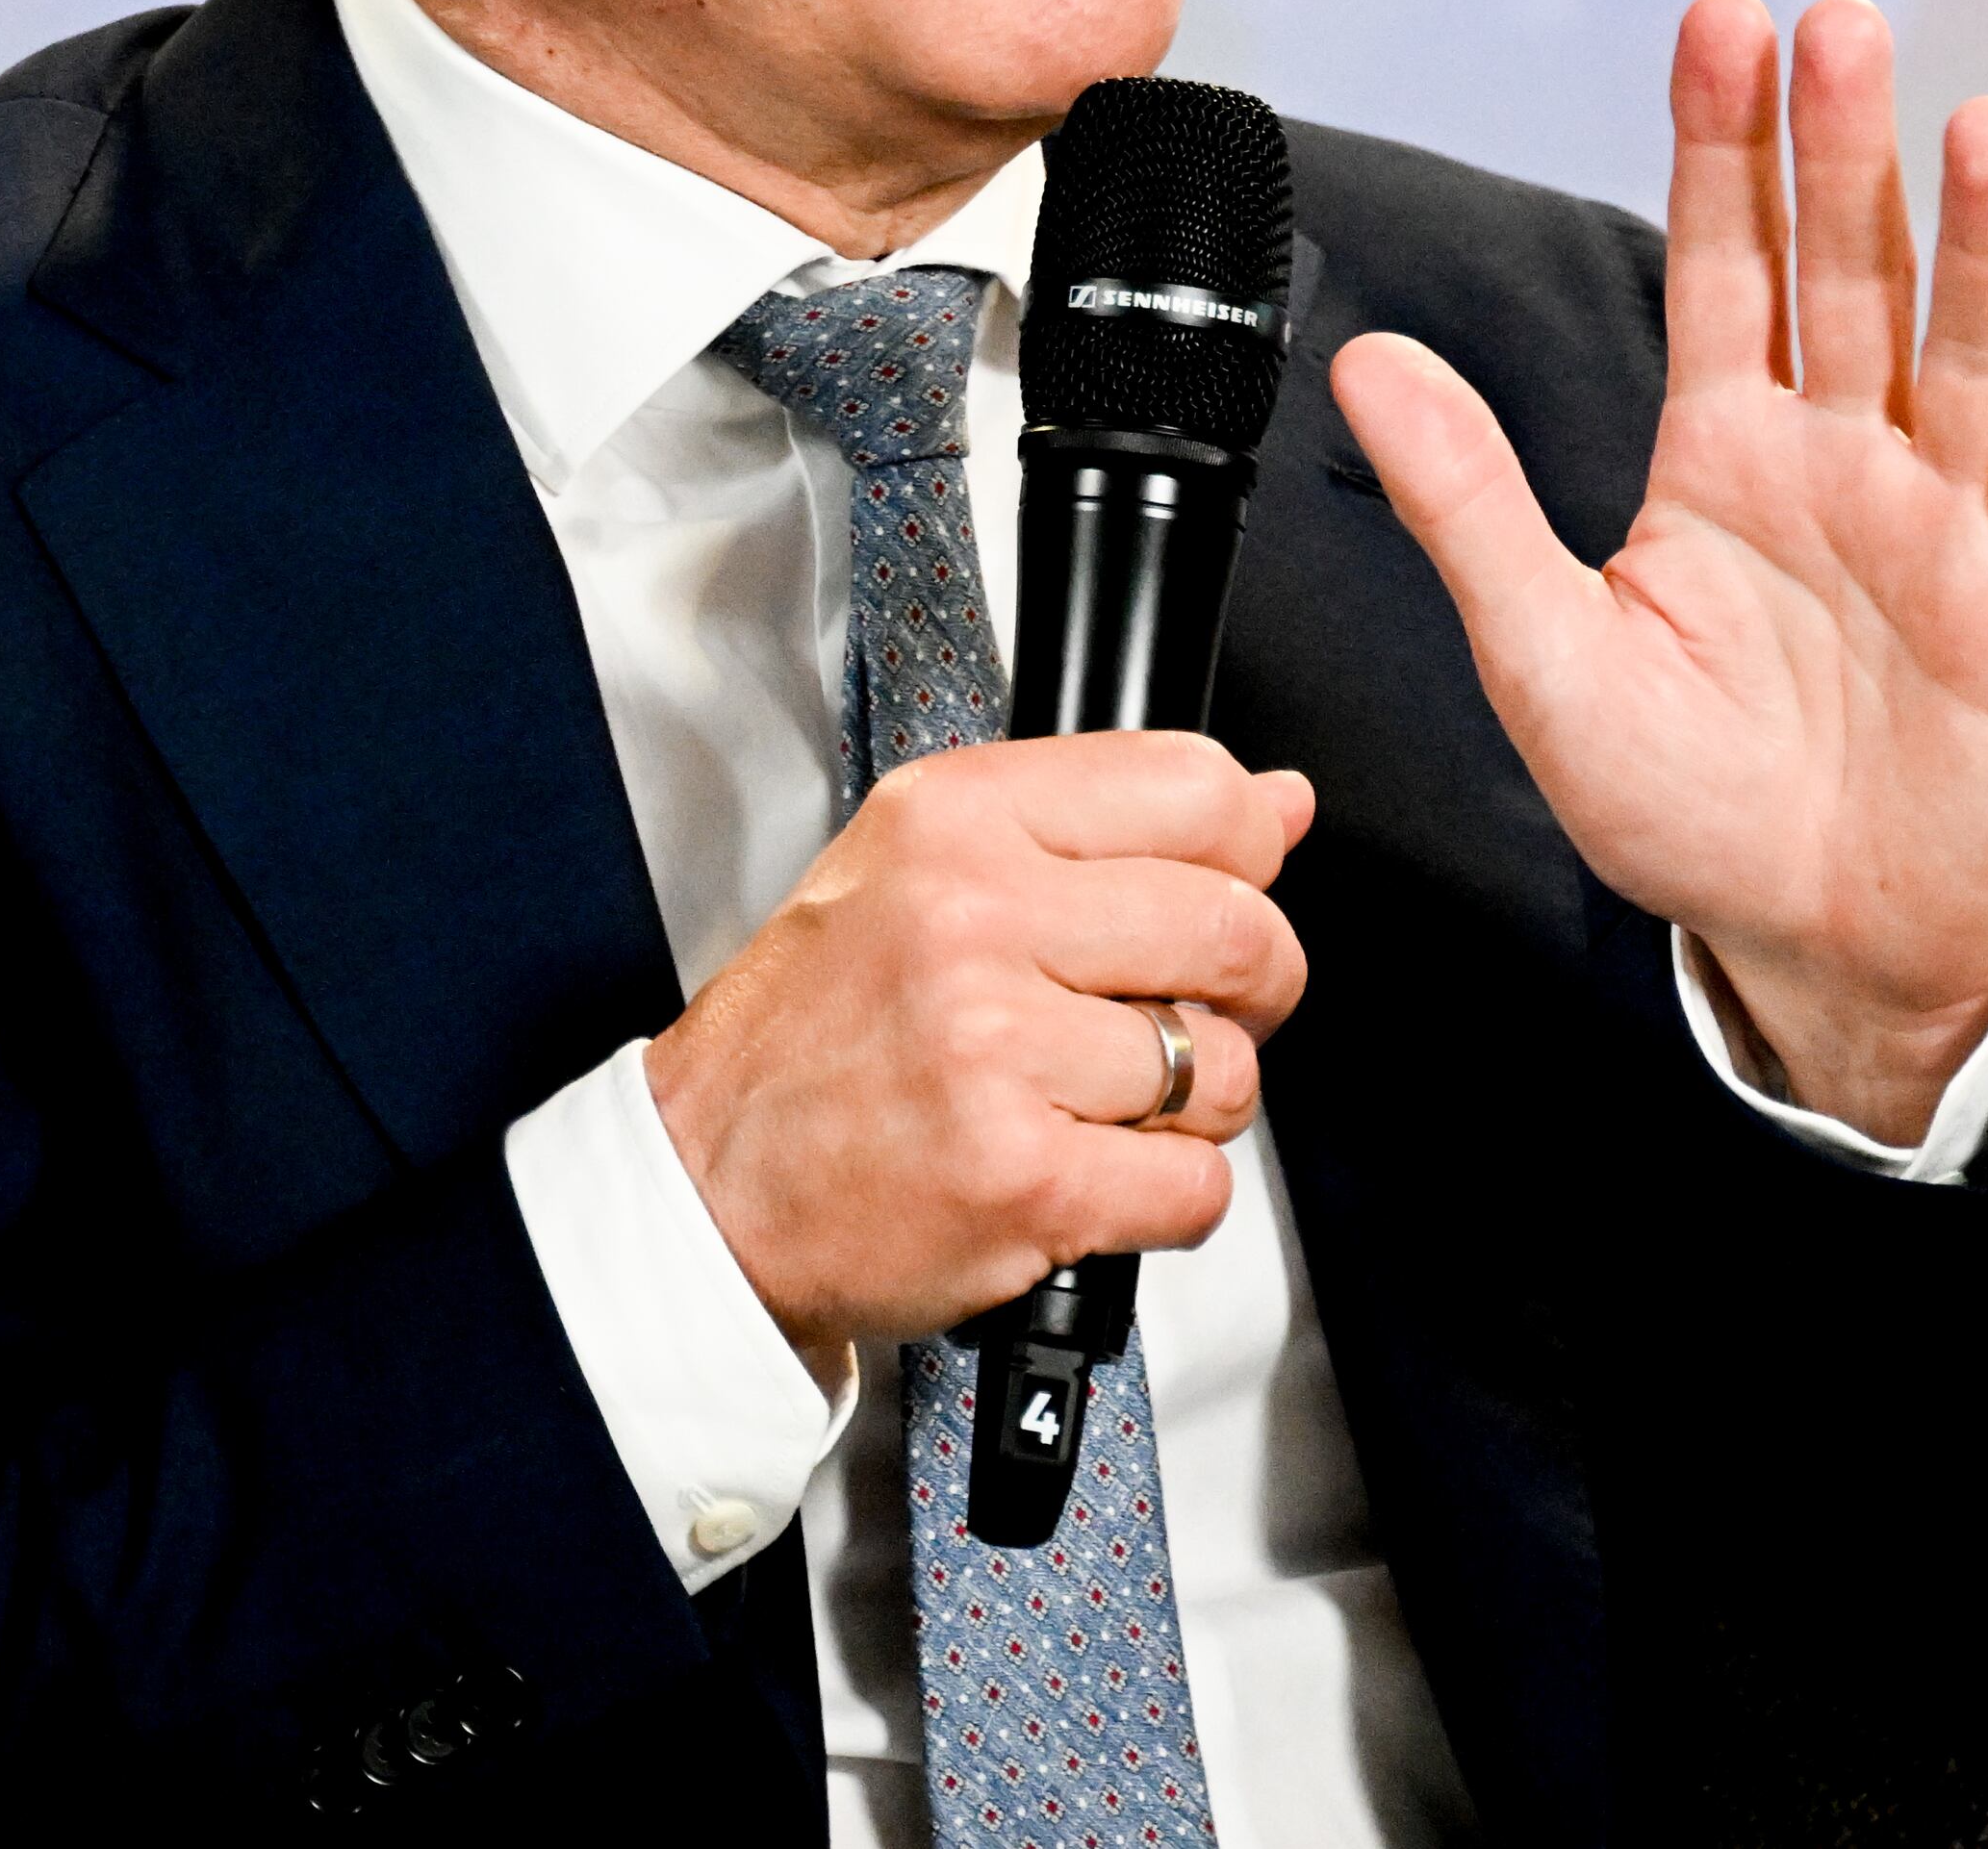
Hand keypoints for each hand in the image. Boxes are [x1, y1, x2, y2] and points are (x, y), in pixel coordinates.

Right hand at [644, 731, 1311, 1372]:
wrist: (709, 1188)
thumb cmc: (812, 1036)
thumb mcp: (924, 869)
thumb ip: (1102, 823)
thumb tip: (1278, 803)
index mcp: (956, 820)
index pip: (1196, 789)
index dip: (1246, 857)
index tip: (1226, 891)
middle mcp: (974, 919)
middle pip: (1235, 932)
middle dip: (1251, 991)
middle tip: (1192, 1017)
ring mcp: (996, 1051)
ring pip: (1224, 1071)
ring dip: (1191, 1108)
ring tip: (1101, 1105)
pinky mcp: (1021, 1178)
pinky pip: (1196, 1186)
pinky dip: (1167, 1198)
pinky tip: (1091, 1175)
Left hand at [1330, 0, 1987, 1144]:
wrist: (1801, 944)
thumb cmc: (1677, 802)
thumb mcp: (1540, 652)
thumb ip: (1466, 503)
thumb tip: (1367, 363)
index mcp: (1723, 457)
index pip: (1724, 268)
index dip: (1722, 149)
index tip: (1726, 23)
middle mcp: (1841, 466)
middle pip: (1850, 280)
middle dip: (1842, 155)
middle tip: (1842, 27)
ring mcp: (1941, 536)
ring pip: (1969, 364)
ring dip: (1983, 251)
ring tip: (1986, 131)